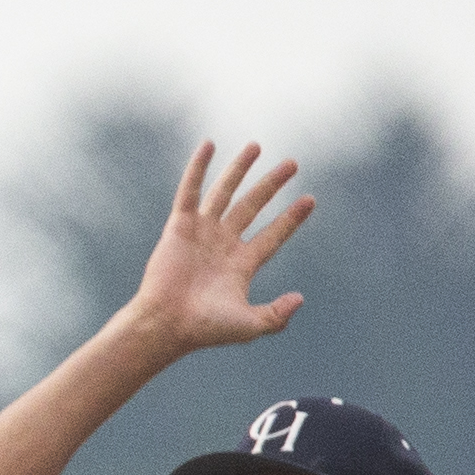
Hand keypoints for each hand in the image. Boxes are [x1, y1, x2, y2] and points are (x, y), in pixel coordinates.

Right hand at [119, 139, 310, 352]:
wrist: (165, 323)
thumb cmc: (203, 329)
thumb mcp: (249, 326)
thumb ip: (276, 315)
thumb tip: (300, 298)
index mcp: (240, 266)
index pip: (272, 236)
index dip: (291, 218)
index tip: (309, 199)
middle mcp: (222, 245)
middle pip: (253, 206)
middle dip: (272, 185)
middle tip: (292, 164)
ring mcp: (200, 233)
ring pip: (225, 193)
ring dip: (240, 169)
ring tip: (257, 146)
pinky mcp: (178, 227)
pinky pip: (190, 191)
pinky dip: (198, 168)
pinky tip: (209, 145)